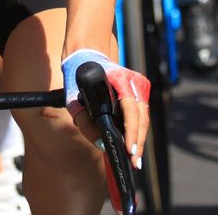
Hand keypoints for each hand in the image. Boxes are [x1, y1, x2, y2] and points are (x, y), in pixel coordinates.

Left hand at [62, 48, 149, 168]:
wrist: (86, 55)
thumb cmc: (78, 77)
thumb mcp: (74, 98)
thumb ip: (84, 121)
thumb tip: (101, 144)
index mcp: (120, 79)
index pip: (131, 110)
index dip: (132, 132)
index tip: (130, 150)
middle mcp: (133, 81)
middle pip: (141, 116)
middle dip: (138, 141)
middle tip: (134, 163)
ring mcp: (139, 84)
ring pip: (143, 116)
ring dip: (139, 137)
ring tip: (135, 158)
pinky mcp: (139, 88)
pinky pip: (141, 112)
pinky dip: (137, 128)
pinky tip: (133, 144)